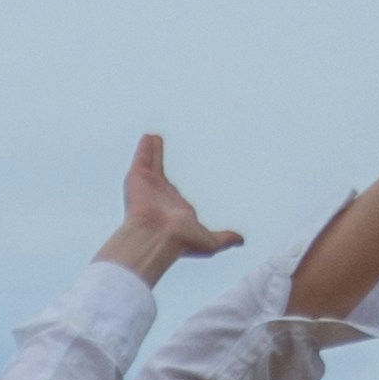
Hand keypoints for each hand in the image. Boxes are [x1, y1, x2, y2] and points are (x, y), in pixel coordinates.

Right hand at [97, 133, 246, 281]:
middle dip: (158, 162)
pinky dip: (144, 148)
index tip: (174, 189)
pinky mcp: (137, 177)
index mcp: (173, 211)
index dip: (173, 191)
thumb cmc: (181, 242)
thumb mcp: (210, 242)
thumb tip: (241, 241)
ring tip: (153, 137)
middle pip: (159, 175)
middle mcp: (158, 197)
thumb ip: (224, 238)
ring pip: (151, 163)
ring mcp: (147, 186)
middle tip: (159, 149)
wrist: (158, 237)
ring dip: (151, 151)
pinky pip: (142, 157)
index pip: (173, 195)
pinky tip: (148, 137)